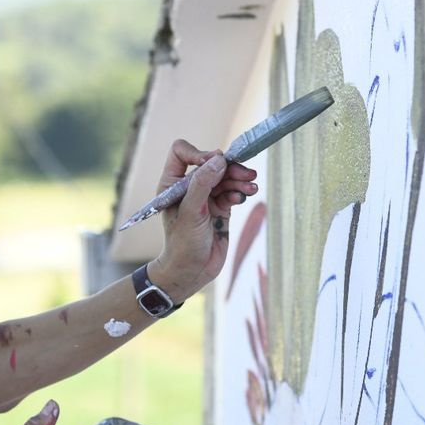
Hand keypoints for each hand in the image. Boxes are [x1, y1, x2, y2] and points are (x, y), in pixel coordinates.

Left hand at [151, 139, 258, 300]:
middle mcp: (188, 187)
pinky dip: (240, 192)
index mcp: (172, 184)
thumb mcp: (191, 211)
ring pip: (225, 178)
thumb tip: (219, 159)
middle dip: (229, 168)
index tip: (212, 164)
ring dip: (239, 179)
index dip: (199, 153)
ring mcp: (205, 198)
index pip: (182, 152)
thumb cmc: (183, 243)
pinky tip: (246, 196)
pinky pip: (232, 192)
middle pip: (211, 164)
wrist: (192, 271)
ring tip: (252, 186)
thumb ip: (203, 184)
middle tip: (247, 173)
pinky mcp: (220, 209)